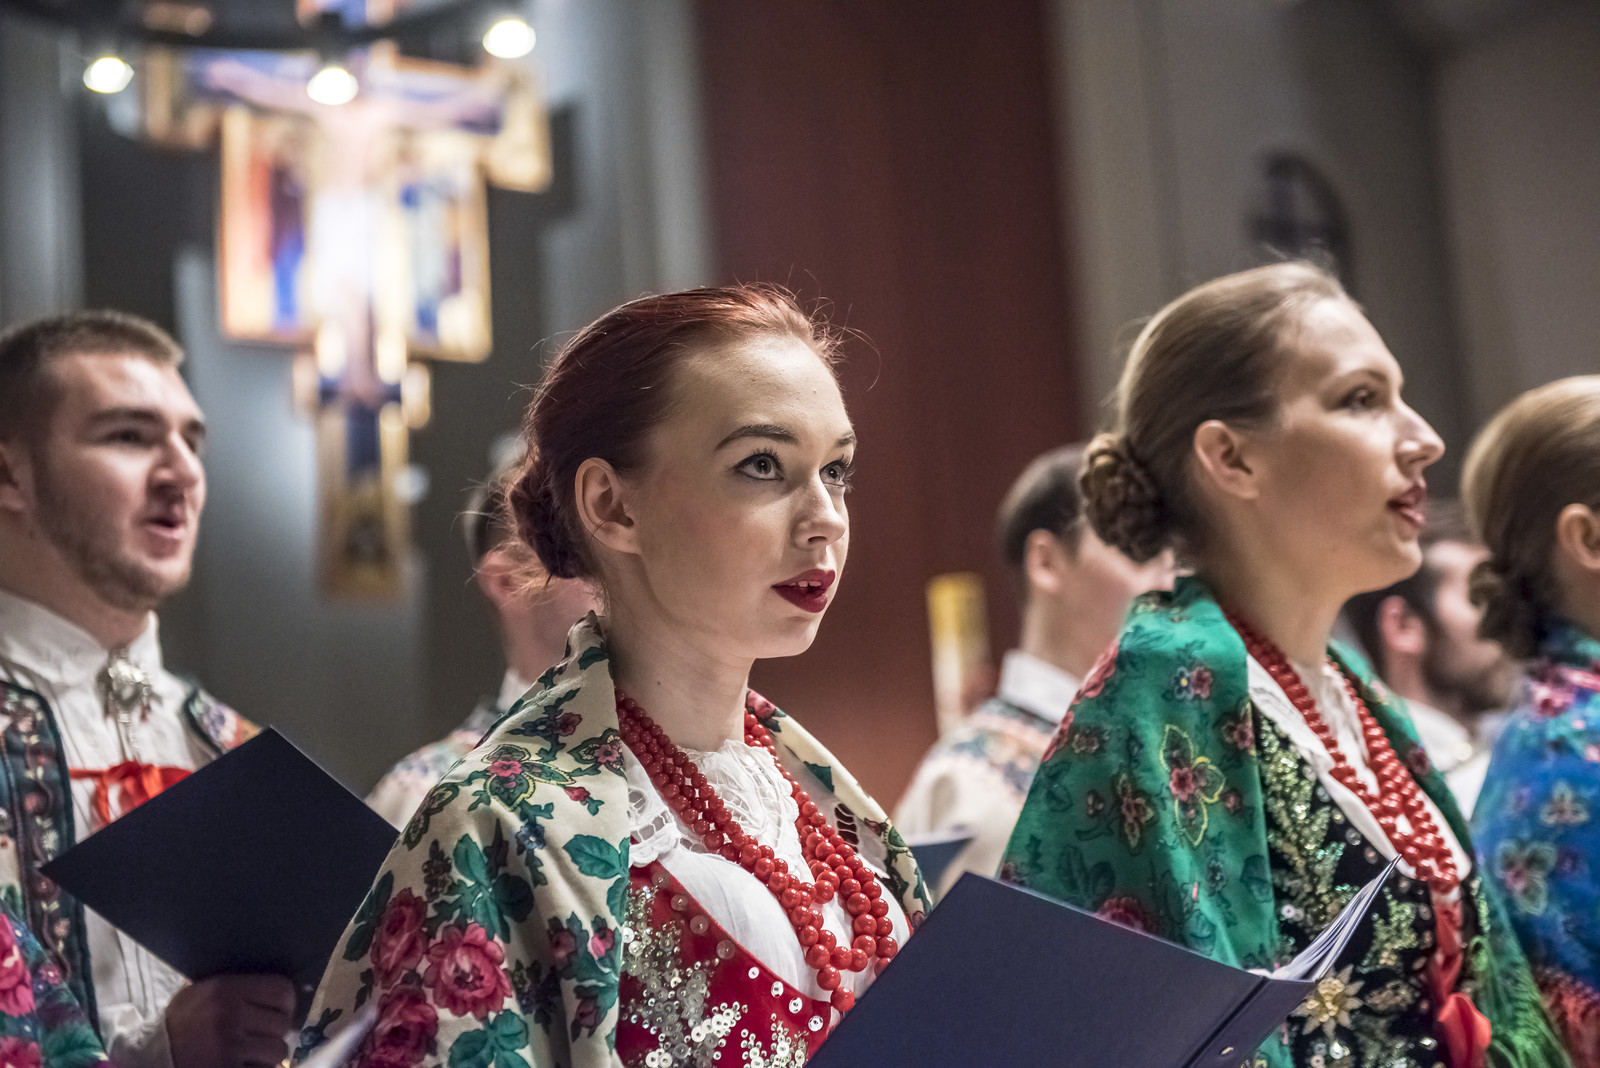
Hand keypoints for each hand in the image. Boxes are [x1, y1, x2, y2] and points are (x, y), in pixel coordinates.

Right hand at [166, 973, 296, 1067]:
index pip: (281, 991)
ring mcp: (229, 1046)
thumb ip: (234, 986)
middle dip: (276, 1032)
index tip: (281, 1011)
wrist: (150, 1056)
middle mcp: (229, 1015)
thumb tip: (274, 983)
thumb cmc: (180, 1022)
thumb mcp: (200, 992)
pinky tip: (243, 1064)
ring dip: (270, 1055)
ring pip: (278, 1050)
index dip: (287, 1003)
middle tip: (263, 1035)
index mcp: (225, 989)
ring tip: (253, 1052)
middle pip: (282, 1024)